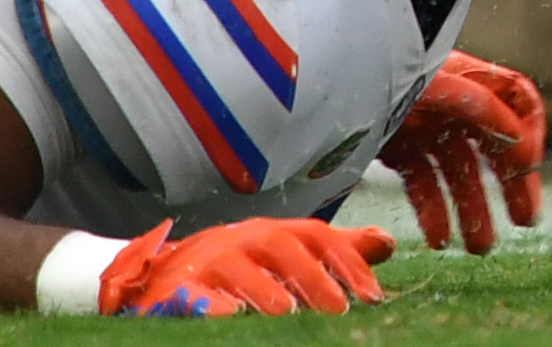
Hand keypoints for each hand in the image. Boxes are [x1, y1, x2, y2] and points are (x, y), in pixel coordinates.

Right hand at [92, 218, 396, 316]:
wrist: (164, 278)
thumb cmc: (239, 269)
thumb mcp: (284, 258)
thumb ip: (332, 253)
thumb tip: (387, 244)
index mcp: (271, 233)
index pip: (315, 236)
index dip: (346, 260)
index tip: (373, 296)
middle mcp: (240, 239)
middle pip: (280, 245)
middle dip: (312, 276)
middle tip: (339, 309)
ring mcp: (206, 261)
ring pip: (238, 268)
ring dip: (265, 290)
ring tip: (288, 313)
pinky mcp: (175, 289)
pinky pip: (194, 296)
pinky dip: (212, 307)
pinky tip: (231, 319)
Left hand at [379, 55, 546, 256]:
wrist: (326, 82)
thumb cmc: (381, 71)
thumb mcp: (434, 83)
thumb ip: (477, 105)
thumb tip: (518, 136)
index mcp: (468, 76)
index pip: (518, 101)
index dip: (528, 134)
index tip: (527, 170)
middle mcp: (453, 103)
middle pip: (494, 145)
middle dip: (512, 183)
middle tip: (525, 222)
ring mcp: (426, 128)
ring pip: (459, 172)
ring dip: (473, 209)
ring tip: (480, 249)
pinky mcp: (400, 150)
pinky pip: (424, 184)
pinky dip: (433, 211)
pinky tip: (438, 240)